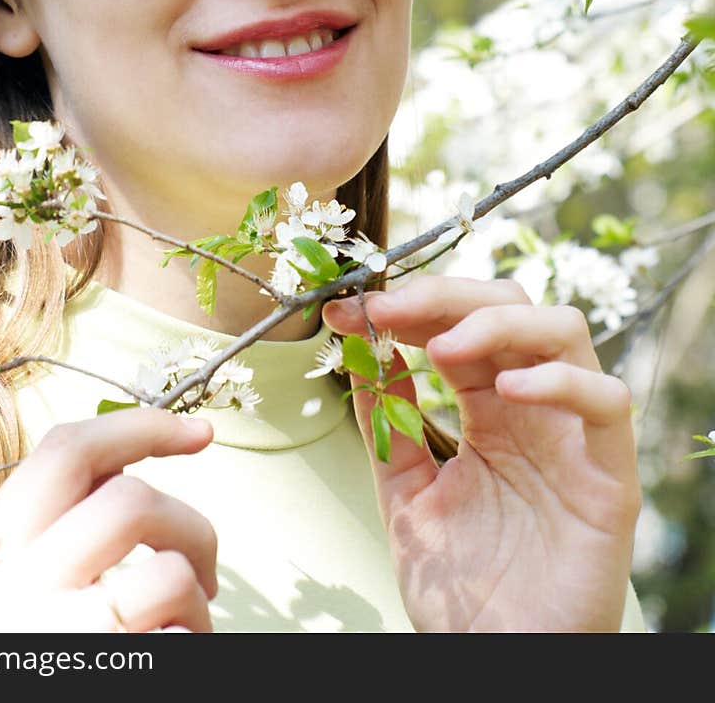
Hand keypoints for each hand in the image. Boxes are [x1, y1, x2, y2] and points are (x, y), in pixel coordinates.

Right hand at [0, 408, 217, 632]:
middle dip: (193, 525)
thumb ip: (72, 522)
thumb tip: (161, 438)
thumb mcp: (34, 582)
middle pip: (130, 499)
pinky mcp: (95, 671)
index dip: (142, 426)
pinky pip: (178, 632)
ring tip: (189, 623)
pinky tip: (174, 651)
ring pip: (166, 569)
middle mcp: (4, 589)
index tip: (201, 433)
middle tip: (208, 569)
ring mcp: (45, 637)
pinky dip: (196, 637)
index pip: (67, 451)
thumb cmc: (50, 651)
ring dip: (198, 595)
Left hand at [322, 277, 641, 632]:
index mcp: (486, 404)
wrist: (498, 661)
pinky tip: (511, 390)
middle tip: (387, 309)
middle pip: (510, 303)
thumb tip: (364, 348)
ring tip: (444, 348)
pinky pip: (606, 403)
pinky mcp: (609, 474)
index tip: (347, 308)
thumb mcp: (405, 492)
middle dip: (444, 295)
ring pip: (563, 330)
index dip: (407, 304)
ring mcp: (573, 433)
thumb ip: (388, 422)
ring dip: (499, 322)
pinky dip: (562, 381)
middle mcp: (533, 406)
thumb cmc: (462, 588)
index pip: (457, 322)